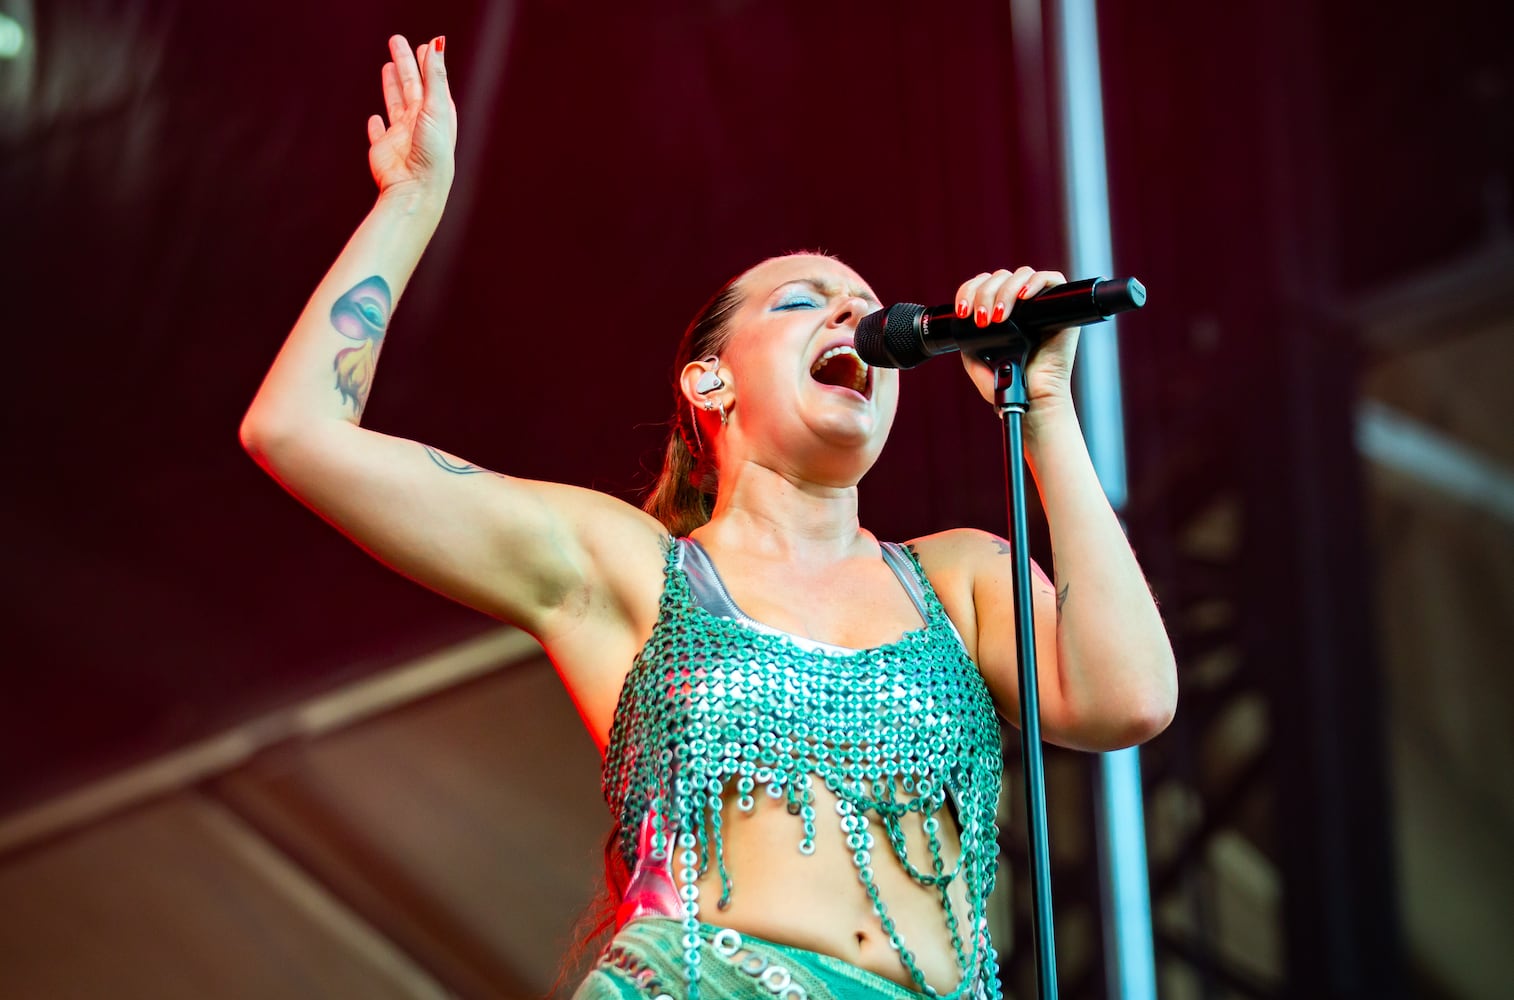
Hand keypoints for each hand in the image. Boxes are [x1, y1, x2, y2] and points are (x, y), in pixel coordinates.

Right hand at [367, 34, 456, 199]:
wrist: (415, 190)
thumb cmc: (432, 153)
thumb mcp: (435, 108)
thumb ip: (434, 76)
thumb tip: (436, 43)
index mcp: (438, 115)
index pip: (432, 83)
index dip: (428, 65)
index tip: (424, 47)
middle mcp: (421, 124)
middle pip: (411, 87)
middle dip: (405, 65)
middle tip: (396, 41)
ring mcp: (402, 137)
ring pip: (395, 105)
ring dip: (391, 87)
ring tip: (387, 67)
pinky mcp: (385, 149)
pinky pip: (379, 134)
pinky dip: (376, 126)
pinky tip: (375, 118)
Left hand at [954, 267, 1076, 405]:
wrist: (1033, 398)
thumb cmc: (1009, 383)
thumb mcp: (975, 361)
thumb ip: (966, 340)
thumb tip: (961, 319)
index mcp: (1001, 312)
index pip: (983, 284)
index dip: (970, 290)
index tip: (963, 311)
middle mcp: (1020, 304)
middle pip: (1000, 276)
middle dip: (985, 294)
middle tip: (982, 320)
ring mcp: (1040, 303)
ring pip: (1021, 274)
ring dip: (1005, 291)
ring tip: (999, 317)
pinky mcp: (1061, 306)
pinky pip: (1052, 279)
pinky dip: (1035, 282)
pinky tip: (1023, 298)